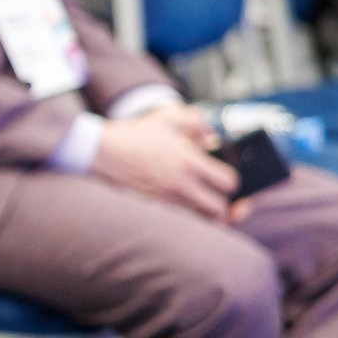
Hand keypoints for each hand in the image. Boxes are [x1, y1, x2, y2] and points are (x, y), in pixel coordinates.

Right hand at [92, 104, 237, 220]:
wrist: (104, 153)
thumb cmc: (136, 135)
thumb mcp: (168, 118)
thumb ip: (197, 121)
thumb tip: (212, 134)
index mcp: (189, 162)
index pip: (228, 182)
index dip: (233, 183)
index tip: (226, 180)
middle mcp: (181, 184)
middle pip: (218, 208)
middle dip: (224, 205)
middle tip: (220, 199)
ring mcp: (167, 198)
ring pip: (200, 219)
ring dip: (207, 215)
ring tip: (207, 209)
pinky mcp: (154, 206)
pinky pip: (181, 220)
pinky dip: (188, 217)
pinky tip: (186, 208)